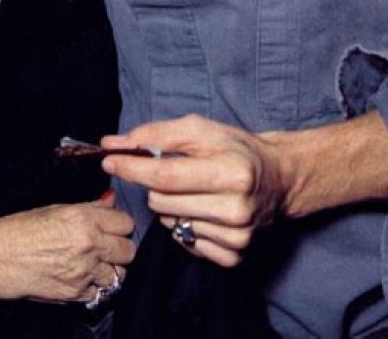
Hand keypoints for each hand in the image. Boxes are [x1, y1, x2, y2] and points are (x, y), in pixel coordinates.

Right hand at [0, 197, 134, 302]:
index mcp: (83, 218)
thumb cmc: (19, 230)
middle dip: (120, 247)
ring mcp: (84, 271)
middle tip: (108, 244)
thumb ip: (89, 207)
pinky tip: (81, 275)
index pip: (125, 222)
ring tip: (94, 262)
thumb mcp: (55, 208)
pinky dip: (94, 285)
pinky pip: (100, 291)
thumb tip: (109, 200)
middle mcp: (88, 245)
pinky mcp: (76, 293)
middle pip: (128, 249)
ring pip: (119, 273)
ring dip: (110, 268)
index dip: (119, 224)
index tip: (114, 226)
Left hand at [101, 116, 285, 267]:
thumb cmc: (236, 149)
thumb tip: (114, 143)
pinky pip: (184, 243)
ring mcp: (236, 238)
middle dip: (154, 184)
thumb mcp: (201, 129)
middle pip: (162, 202)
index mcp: (231, 172)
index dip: (132, 168)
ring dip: (170, 205)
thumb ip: (155, 134)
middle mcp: (235, 209)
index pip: (165, 175)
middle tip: (173, 171)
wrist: (279, 180)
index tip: (109, 160)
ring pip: (169, 223)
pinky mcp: (234, 257)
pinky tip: (203, 211)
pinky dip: (184, 226)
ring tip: (194, 191)